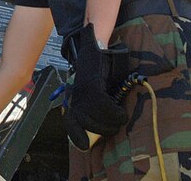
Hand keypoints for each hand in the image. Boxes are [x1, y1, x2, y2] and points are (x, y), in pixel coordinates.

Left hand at [66, 24, 127, 150]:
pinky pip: (102, 106)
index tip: (86, 146)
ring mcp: (83, 90)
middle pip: (85, 124)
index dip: (77, 137)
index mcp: (75, 98)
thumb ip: (93, 103)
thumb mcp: (94, 87)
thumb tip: (101, 122)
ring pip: (95, 118)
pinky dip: (114, 113)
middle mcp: (76, 96)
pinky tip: (120, 112)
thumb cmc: (98, 67)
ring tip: (119, 119)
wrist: (96, 44)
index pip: (70, 122)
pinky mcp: (92, 84)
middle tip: (113, 128)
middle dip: (101, 131)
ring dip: (110, 123)